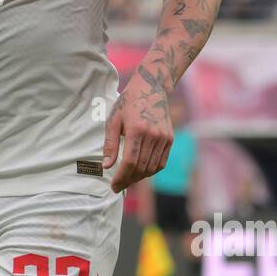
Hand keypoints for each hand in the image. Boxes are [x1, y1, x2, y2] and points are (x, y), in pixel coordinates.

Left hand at [103, 74, 173, 193]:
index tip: (113, 186)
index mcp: (137, 130)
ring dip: (139, 178)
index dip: (121, 177)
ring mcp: (164, 138)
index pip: (130, 162)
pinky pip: (161, 162)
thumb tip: (107, 166)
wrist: (151, 89)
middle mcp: (153, 135)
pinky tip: (140, 172)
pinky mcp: (170, 139)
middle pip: (141, 167)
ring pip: (152, 168)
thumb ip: (110, 145)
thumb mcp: (113, 120)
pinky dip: (150, 171)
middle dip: (128, 180)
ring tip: (127, 180)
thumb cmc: (128, 104)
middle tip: (118, 186)